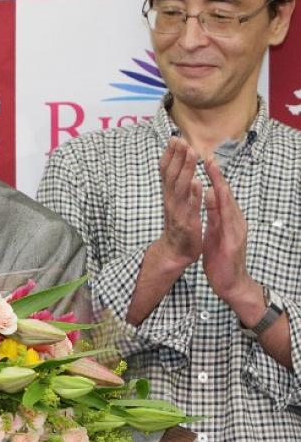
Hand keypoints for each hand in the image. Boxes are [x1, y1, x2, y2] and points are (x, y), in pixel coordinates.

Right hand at [155, 137, 203, 269]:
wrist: (175, 252)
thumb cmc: (178, 227)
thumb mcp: (176, 204)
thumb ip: (179, 189)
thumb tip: (185, 172)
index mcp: (169, 195)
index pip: (167, 171)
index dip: (170, 155)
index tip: (175, 138)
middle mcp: (170, 200)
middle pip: (172, 174)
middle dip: (176, 156)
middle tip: (180, 139)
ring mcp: (177, 211)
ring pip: (180, 186)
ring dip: (185, 169)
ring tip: (191, 153)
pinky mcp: (186, 222)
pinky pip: (190, 207)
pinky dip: (192, 195)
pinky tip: (197, 183)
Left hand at [202, 156, 253, 303]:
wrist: (231, 284)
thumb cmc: (222, 258)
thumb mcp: (216, 232)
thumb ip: (214, 214)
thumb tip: (211, 195)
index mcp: (229, 220)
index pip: (221, 195)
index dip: (214, 178)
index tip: (205, 160)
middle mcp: (235, 221)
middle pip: (226, 194)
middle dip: (218, 175)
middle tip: (208, 156)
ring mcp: (235, 230)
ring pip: (228, 203)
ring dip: (220, 185)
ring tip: (212, 170)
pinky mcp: (232, 241)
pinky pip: (225, 220)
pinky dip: (220, 206)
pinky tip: (214, 196)